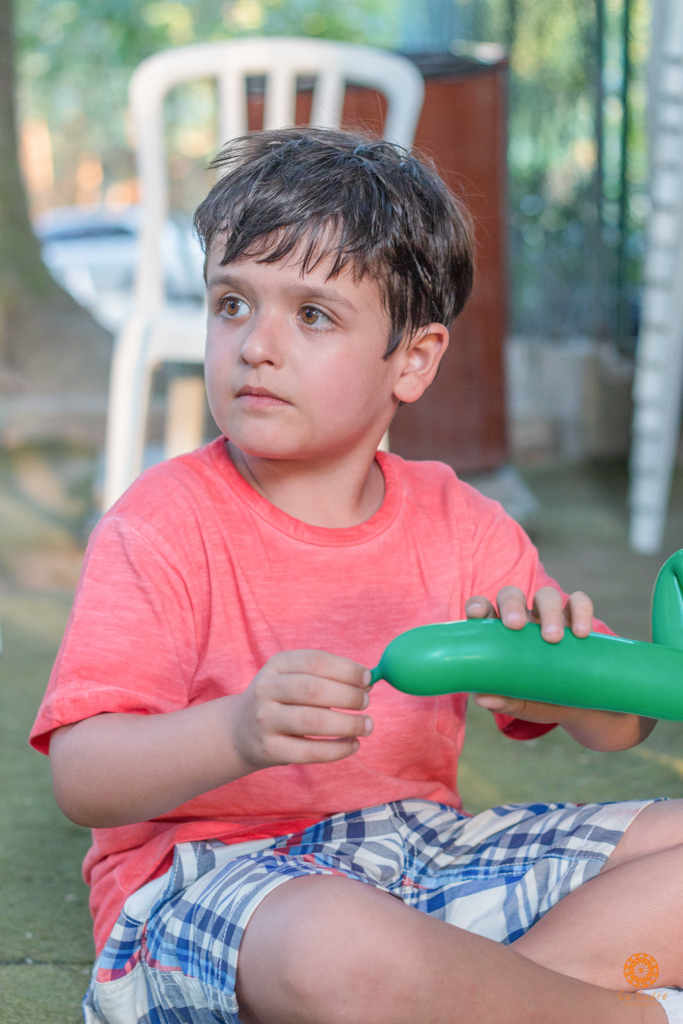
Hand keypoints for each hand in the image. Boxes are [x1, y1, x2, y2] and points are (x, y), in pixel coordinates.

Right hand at [230, 650, 371, 770]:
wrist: (239, 730)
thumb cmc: (281, 700)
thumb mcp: (293, 677)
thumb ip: (327, 676)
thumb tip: (367, 681)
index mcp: (277, 664)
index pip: (315, 661)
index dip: (346, 669)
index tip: (368, 679)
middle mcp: (266, 689)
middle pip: (314, 689)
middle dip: (348, 696)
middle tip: (366, 702)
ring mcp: (265, 720)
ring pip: (312, 721)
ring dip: (348, 724)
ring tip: (367, 726)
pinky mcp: (269, 749)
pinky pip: (309, 752)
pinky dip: (337, 750)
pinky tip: (353, 745)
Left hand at [464, 585, 593, 722]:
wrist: (578, 707)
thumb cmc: (539, 700)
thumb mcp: (521, 703)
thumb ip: (503, 701)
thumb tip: (481, 698)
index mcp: (500, 634)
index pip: (483, 610)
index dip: (477, 606)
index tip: (477, 613)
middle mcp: (523, 620)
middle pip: (512, 595)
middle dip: (512, 604)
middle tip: (515, 626)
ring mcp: (550, 617)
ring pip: (546, 595)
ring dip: (548, 611)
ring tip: (553, 638)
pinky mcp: (577, 620)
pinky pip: (579, 602)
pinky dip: (581, 610)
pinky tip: (582, 634)